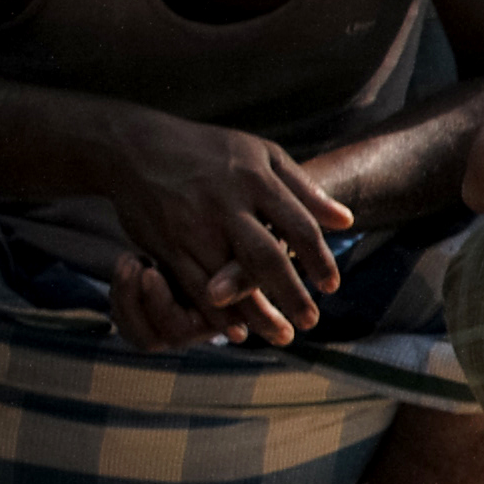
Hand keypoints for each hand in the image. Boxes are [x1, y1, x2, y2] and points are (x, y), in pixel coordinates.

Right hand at [92, 115, 352, 337]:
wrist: (137, 147)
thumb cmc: (210, 150)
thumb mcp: (261, 154)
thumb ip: (304, 188)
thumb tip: (346, 220)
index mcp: (255, 179)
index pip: (298, 225)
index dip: (319, 259)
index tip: (331, 287)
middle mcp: (226, 204)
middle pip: (266, 256)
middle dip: (291, 293)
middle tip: (311, 321)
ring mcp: (194, 226)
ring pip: (230, 278)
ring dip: (257, 313)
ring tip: (281, 335)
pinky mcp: (167, 244)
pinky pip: (194, 285)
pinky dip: (216, 312)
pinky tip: (235, 330)